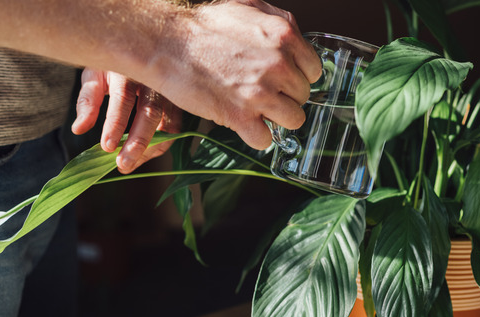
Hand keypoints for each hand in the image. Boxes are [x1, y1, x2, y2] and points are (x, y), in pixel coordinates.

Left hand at [71, 68, 182, 173]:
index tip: (107, 147)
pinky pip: (176, 127)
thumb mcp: (94, 75)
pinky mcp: (180, 101)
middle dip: (137, 143)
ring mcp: (171, 90)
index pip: (123, 100)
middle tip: (123, 165)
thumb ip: (87, 101)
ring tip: (132, 164)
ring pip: (168, 124)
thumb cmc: (112, 64)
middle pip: (151, 114)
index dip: (115, 125)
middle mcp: (154, 79)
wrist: (139, 47)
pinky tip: (146, 154)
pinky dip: (163, 144)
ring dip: (151, 148)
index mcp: (129, 69)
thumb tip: (78, 129)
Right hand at [151, 0, 321, 149]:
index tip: (282, 79)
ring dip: (275, 118)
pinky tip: (242, 122)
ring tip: (255, 109)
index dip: (297, 76)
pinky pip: (265, 140)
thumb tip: (298, 41)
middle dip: (284, 96)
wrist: (166, 42)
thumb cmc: (203, 26)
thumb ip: (280, 23)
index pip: (314, 71)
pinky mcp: (240, 116)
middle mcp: (278, 64)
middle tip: (260, 91)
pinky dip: (255, 136)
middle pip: (303, 96)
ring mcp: (261, 93)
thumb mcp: (249, 6)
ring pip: (293, 120)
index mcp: (283, 36)